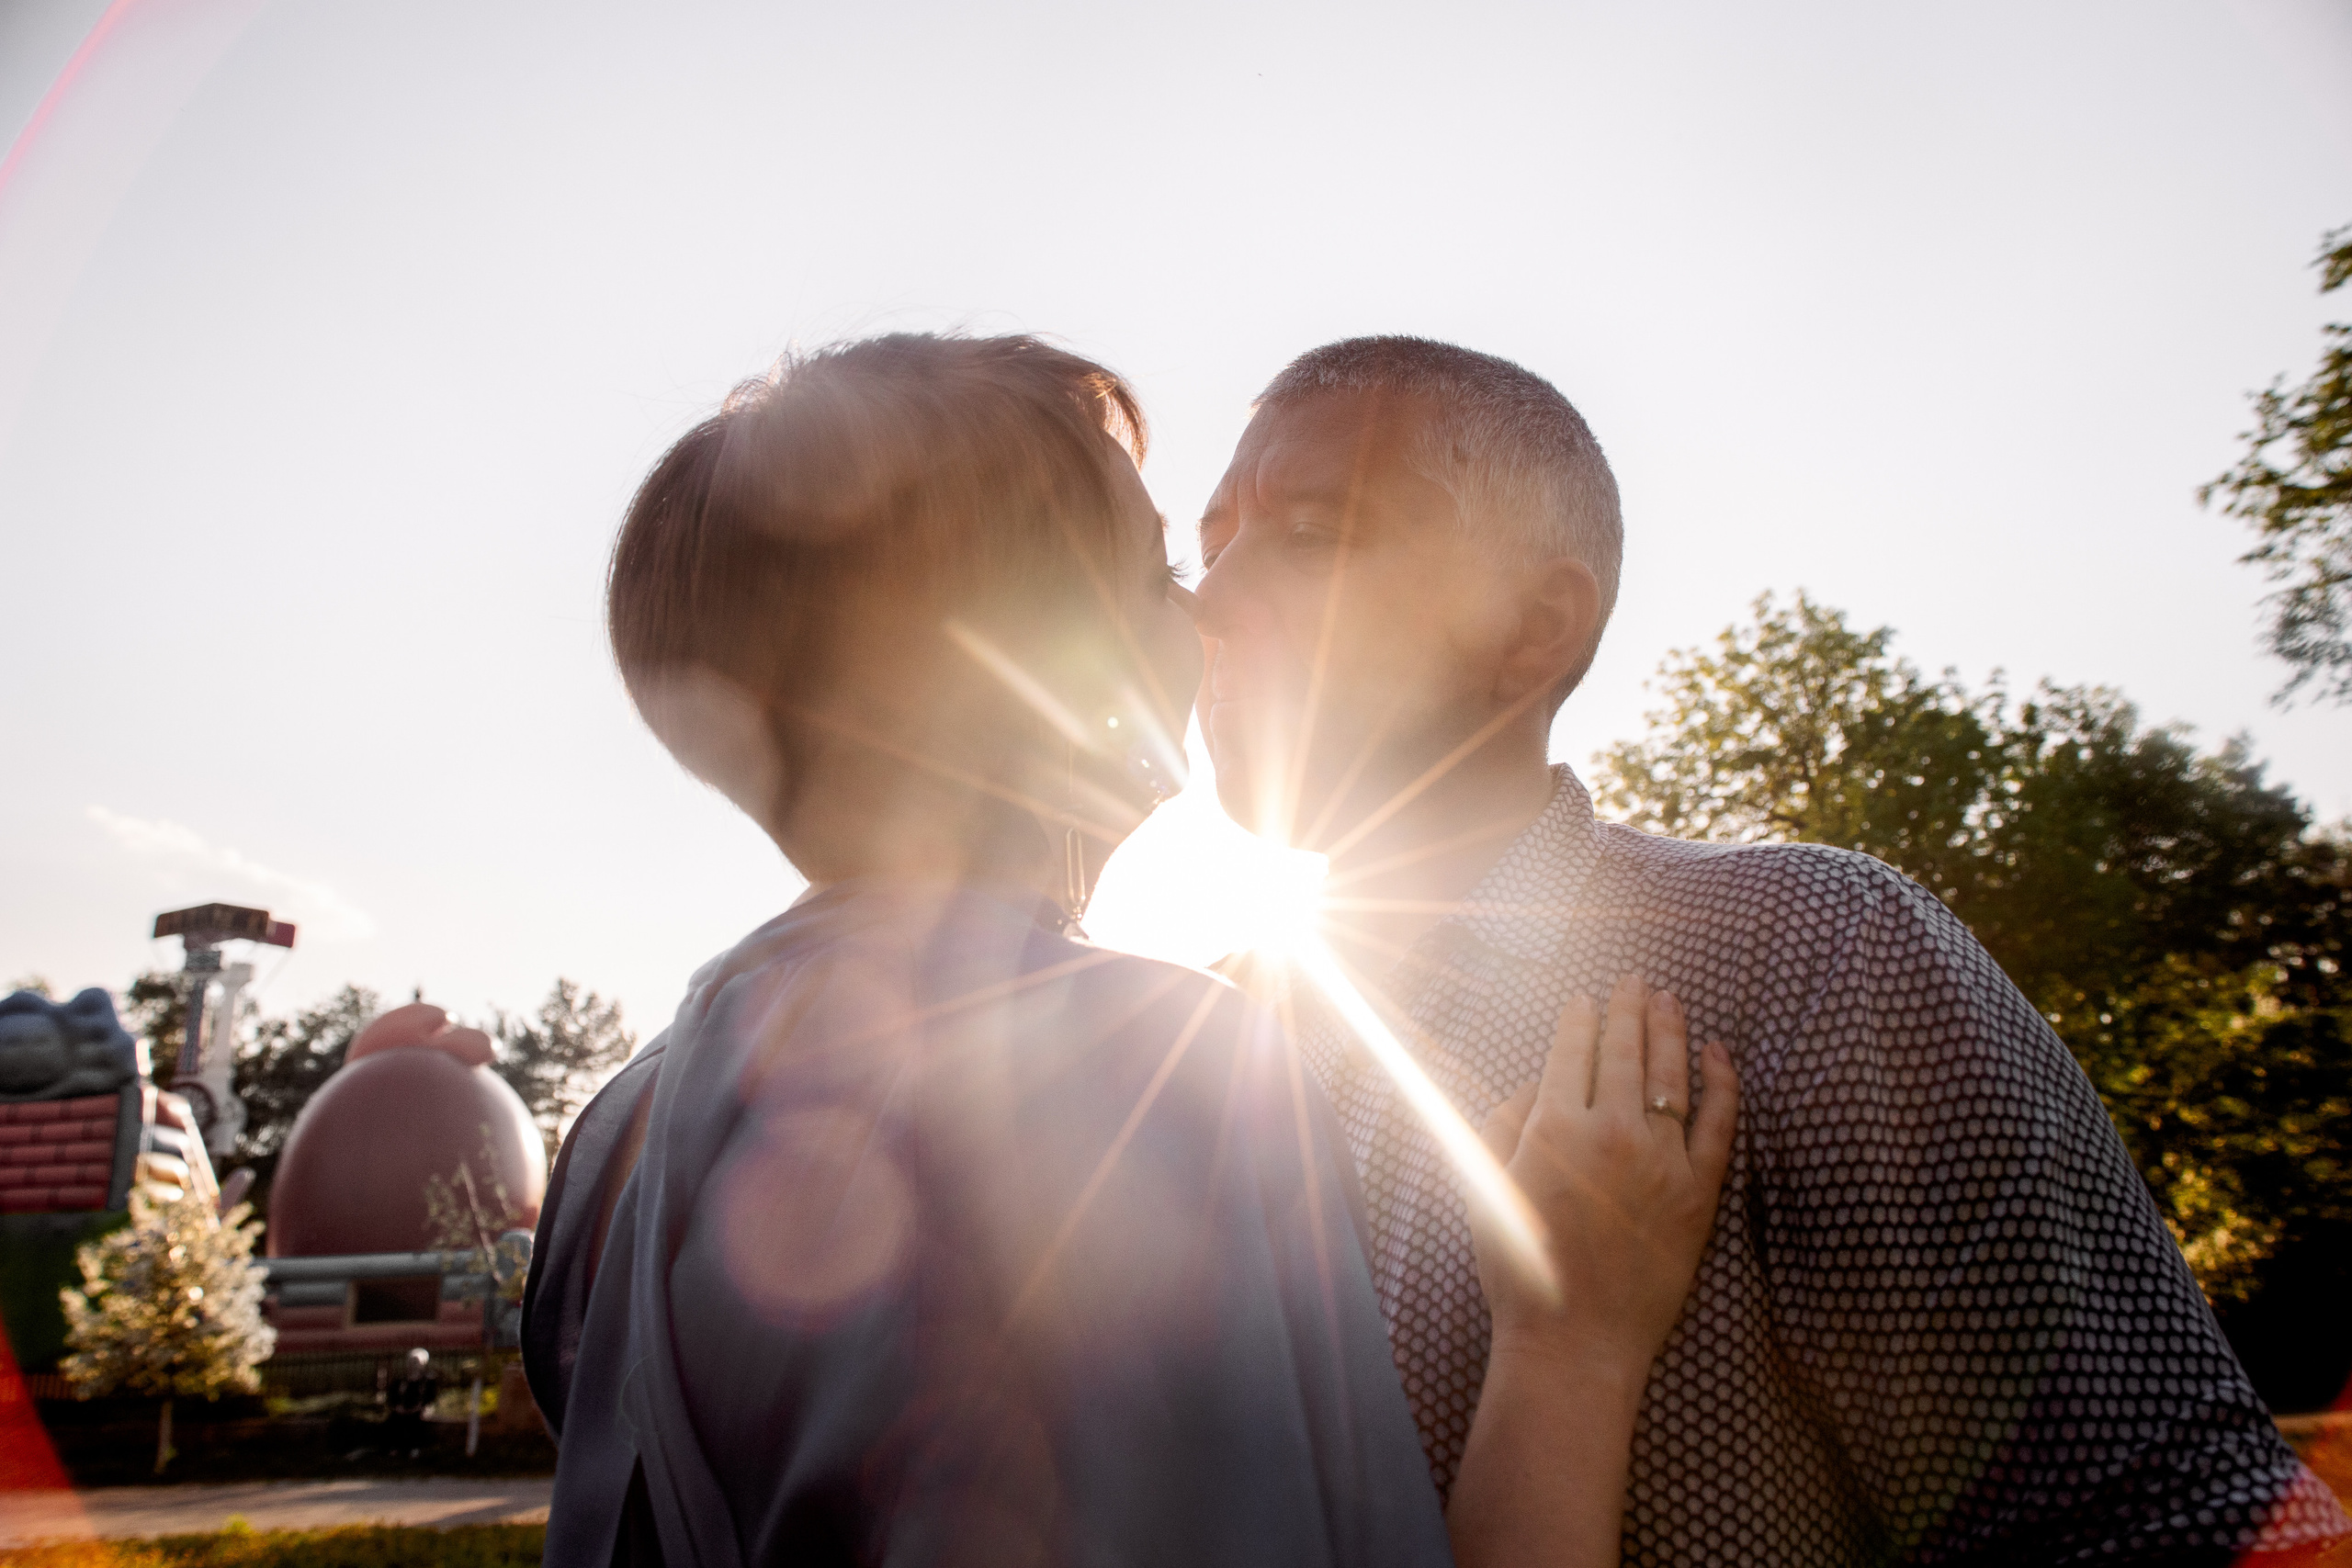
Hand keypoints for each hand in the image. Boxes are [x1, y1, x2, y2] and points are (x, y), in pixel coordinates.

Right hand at [1472, 973, 1737, 1382]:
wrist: (1574, 1343)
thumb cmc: (1521, 1273)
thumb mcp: (1487, 1189)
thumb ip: (1503, 1125)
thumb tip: (1534, 1087)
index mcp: (1554, 1128)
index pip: (1571, 1052)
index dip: (1578, 1018)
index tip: (1583, 997)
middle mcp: (1611, 1132)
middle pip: (1623, 1051)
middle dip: (1627, 1008)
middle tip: (1633, 980)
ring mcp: (1662, 1160)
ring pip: (1671, 1074)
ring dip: (1670, 1029)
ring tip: (1669, 998)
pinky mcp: (1699, 1193)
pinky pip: (1719, 1123)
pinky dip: (1722, 1082)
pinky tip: (1719, 1054)